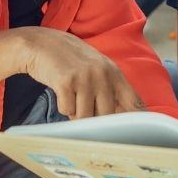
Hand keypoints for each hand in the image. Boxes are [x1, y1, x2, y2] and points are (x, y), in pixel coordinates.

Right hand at [16, 27, 144, 118]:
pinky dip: (63, 107)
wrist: (40, 44)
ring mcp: (84, 78)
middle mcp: (102, 74)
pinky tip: (61, 92)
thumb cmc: (69, 60)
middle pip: (106, 116)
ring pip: (85, 117)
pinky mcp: (66, 82)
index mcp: (113, 72)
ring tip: (72, 96)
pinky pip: (67, 110)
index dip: (137, 120)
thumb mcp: (96, 68)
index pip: (133, 101)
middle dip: (94, 118)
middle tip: (83, 105)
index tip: (137, 134)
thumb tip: (122, 117)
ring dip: (76, 113)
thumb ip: (110, 89)